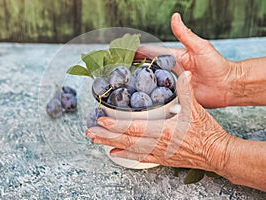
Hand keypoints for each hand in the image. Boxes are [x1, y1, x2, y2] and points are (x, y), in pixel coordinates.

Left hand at [86, 71, 232, 170]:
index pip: (135, 127)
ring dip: (112, 144)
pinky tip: (114, 153)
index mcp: (164, 130)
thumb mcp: (196, 108)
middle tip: (90, 132)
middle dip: (107, 135)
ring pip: (130, 149)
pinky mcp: (162, 158)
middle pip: (127, 140)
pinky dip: (126, 155)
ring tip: (96, 141)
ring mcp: (158, 153)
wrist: (217, 153)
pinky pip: (140, 158)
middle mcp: (157, 144)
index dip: (117, 124)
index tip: (101, 120)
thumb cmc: (207, 132)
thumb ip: (186, 90)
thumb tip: (185, 73)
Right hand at [135, 13, 238, 107]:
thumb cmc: (216, 65)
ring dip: (141, 85)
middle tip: (120, 69)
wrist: (227, 86)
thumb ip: (185, 34)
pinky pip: (163, 99)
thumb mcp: (199, 47)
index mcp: (175, 58)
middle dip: (135, 68)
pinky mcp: (177, 98)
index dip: (140, 51)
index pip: (153, 53)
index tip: (125, 49)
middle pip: (150, 70)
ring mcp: (173, 85)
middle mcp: (172, 72)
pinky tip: (142, 102)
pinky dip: (153, 100)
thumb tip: (174, 16)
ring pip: (154, 85)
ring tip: (125, 86)